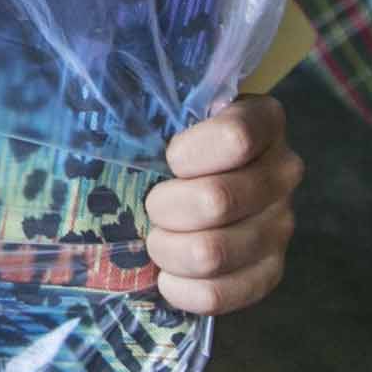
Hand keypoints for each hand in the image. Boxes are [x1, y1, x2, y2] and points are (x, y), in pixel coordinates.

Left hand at [146, 95, 299, 315]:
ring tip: (157, 238)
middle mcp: (283, 170)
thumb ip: (143, 101)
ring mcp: (282, 223)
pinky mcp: (269, 270)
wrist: (184, 192)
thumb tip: (88, 77)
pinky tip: (168, 274)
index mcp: (263, 120)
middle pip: (216, 201)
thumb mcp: (159, 112)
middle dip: (164, 208)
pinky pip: (220, 294)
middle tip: (150, 204)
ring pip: (212, 252)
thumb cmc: (162, 146)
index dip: (187, 156)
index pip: (236, 138)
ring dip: (168, 249)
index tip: (168, 158)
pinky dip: (181, 288)